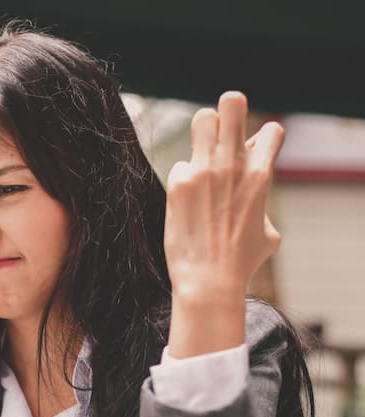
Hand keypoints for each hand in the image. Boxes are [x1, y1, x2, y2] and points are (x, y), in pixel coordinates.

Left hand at [164, 91, 283, 357]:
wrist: (208, 281)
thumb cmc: (242, 260)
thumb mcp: (268, 230)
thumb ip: (262, 200)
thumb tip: (255, 186)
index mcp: (261, 175)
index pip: (270, 130)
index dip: (263, 138)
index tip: (253, 155)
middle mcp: (232, 166)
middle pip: (232, 103)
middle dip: (230, 108)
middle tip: (223, 128)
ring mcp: (203, 171)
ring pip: (202, 119)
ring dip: (204, 131)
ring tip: (204, 155)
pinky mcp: (178, 183)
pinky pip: (181, 164)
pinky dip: (184, 179)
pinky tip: (186, 202)